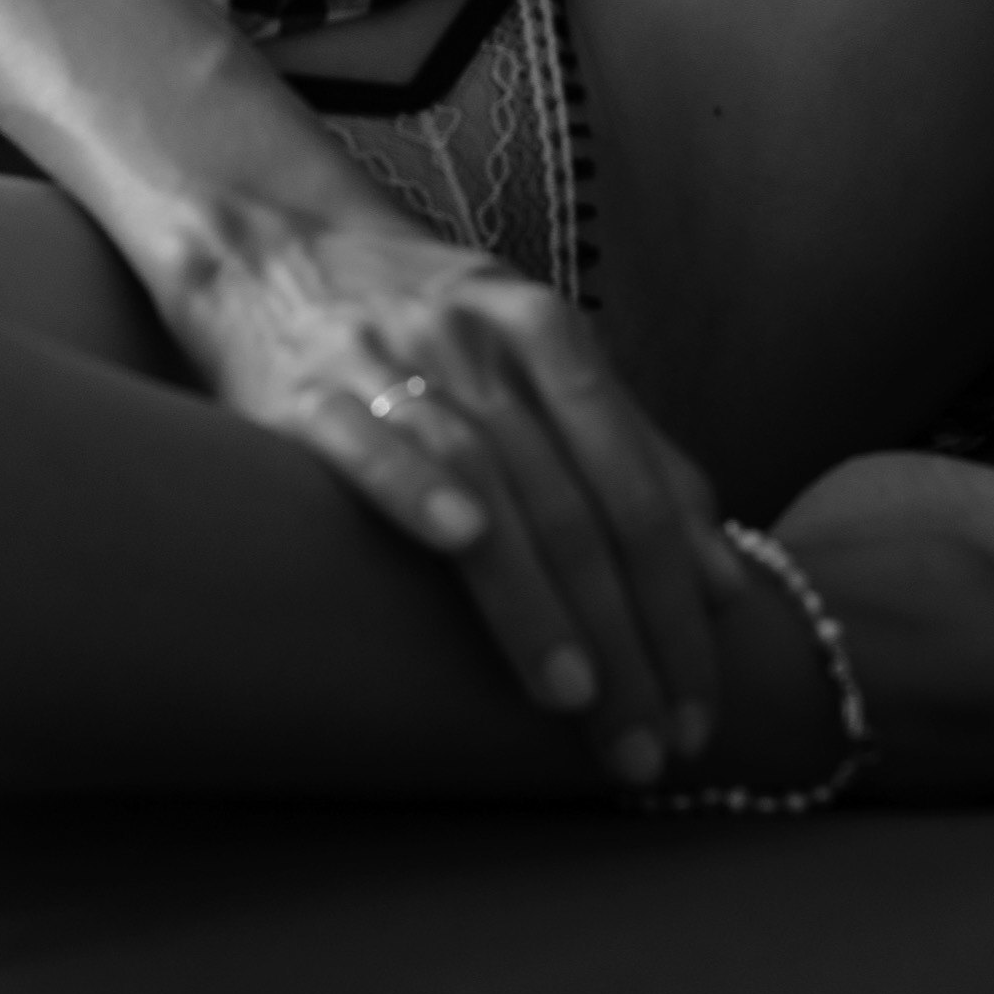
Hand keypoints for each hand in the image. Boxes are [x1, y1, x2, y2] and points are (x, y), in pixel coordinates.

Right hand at [167, 196, 742, 788]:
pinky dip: (419, 484)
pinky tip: (458, 543)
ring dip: (539, 600)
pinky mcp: (310, 391)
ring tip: (577, 700)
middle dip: (625, 638)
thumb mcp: (537, 360)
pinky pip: (374, 438)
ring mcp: (399, 361)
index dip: (680, 606)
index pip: (640, 490)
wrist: (269, 246)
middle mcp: (485, 343)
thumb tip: (725, 581)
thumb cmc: (425, 324)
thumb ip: (634, 455)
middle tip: (651, 747)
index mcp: (550, 336)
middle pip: (578, 506)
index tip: (704, 706)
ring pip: (493, 486)